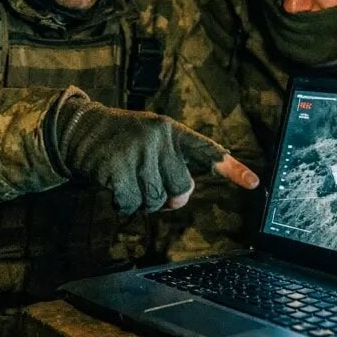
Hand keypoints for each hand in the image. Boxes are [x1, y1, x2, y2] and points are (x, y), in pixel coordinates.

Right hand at [56, 98, 258, 214]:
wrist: (81, 130)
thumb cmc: (125, 142)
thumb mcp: (152, 142)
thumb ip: (172, 167)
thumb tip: (177, 201)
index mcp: (172, 131)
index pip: (206, 151)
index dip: (231, 169)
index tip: (254, 183)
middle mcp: (158, 138)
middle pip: (181, 188)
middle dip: (167, 196)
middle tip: (150, 183)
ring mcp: (136, 151)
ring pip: (155, 200)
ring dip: (142, 201)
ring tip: (129, 179)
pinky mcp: (116, 167)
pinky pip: (131, 204)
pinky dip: (123, 205)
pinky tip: (115, 188)